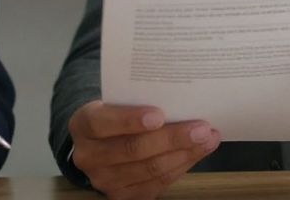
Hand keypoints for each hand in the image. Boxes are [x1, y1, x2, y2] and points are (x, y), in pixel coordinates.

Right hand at [67, 100, 219, 199]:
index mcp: (82, 125)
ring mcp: (104, 180)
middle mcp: (88, 156)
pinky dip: (181, 166)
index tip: (160, 114)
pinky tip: (197, 152)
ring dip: (184, 154)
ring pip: (149, 169)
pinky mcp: (122, 196)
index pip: (102, 123)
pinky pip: (157, 183)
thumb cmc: (114, 114)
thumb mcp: (115, 101)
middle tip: (201, 128)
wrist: (99, 142)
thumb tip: (182, 98)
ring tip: (207, 138)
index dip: (130, 120)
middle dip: (172, 138)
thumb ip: (137, 100)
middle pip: (133, 149)